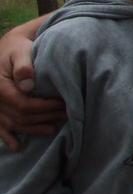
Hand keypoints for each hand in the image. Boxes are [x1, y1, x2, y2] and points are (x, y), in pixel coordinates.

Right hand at [0, 31, 64, 151]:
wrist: (7, 46)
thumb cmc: (17, 47)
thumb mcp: (20, 51)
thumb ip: (24, 66)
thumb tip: (28, 85)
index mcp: (0, 87)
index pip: (24, 104)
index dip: (45, 108)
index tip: (63, 105)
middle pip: (21, 116)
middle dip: (44, 118)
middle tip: (65, 117)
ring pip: (13, 124)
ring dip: (32, 129)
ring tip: (52, 130)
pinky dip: (8, 138)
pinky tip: (18, 147)